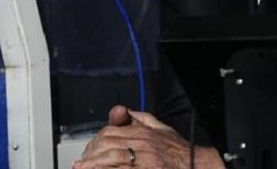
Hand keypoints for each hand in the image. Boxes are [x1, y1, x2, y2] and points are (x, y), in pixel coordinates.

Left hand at [73, 105, 224, 168]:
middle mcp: (142, 144)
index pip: (110, 131)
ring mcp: (143, 160)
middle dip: (90, 154)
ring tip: (81, 168)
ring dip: (92, 164)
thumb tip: (125, 112)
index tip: (88, 150)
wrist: (195, 165)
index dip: (95, 141)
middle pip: (106, 144)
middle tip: (80, 163)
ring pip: (110, 159)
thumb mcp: (162, 129)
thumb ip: (142, 119)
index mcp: (143, 132)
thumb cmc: (180, 152)